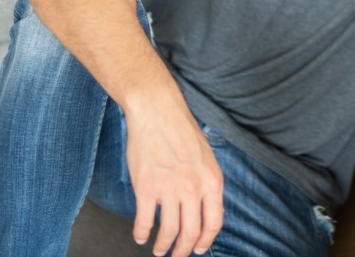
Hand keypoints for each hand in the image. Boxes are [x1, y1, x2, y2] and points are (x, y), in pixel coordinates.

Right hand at [122, 92, 224, 255]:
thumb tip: (204, 207)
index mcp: (211, 180)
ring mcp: (169, 190)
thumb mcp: (206, 156)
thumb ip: (206, 182)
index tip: (198, 248)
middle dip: (183, 250)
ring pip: (168, 232)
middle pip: (190, 232)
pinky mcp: (146, 189)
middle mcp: (193, 189)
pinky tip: (140, 237)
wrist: (157, 112)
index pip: (214, 223)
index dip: (205, 241)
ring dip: (163, 246)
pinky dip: (141, 234)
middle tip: (177, 255)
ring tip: (159, 251)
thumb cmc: (182, 129)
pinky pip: (144, 221)